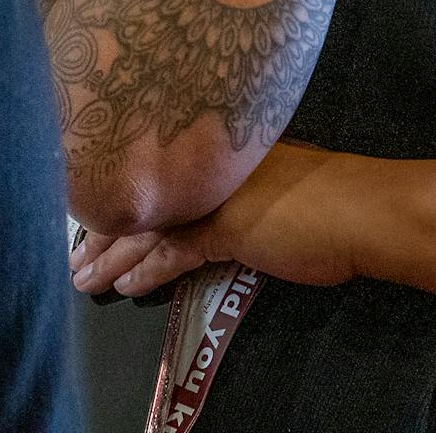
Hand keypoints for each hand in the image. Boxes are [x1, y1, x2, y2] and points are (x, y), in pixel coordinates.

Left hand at [70, 142, 370, 296]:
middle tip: (73, 254)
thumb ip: (236, 181)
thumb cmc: (328, 193)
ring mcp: (215, 193)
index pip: (157, 169)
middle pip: (143, 196)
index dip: (122, 192)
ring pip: (148, 227)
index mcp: (219, 147)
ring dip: (111, 257)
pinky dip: (146, 272)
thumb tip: (212, 199)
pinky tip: (124, 287)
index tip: (93, 210)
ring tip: (84, 278)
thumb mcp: (271, 175)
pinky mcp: (225, 229)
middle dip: (103, 228)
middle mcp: (209, 164)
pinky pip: (173, 255)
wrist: (363, 209)